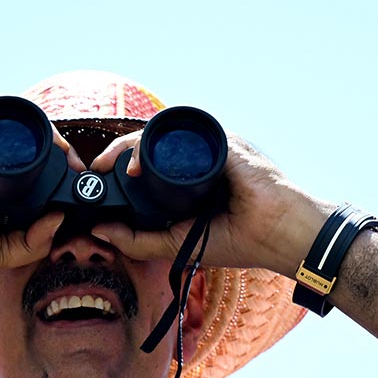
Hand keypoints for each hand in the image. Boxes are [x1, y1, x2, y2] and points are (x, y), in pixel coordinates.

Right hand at [0, 124, 86, 272]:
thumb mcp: (3, 252)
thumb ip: (33, 244)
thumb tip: (60, 218)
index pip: (36, 172)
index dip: (60, 176)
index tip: (79, 186)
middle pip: (35, 150)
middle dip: (63, 158)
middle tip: (80, 173)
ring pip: (25, 133)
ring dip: (54, 141)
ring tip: (70, 161)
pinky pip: (7, 123)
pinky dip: (33, 128)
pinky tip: (52, 144)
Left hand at [89, 130, 335, 276]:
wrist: (281, 235)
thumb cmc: (242, 239)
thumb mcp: (179, 244)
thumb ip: (139, 242)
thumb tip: (99, 231)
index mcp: (188, 178)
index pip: (148, 162)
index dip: (121, 166)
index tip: (98, 179)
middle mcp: (198, 157)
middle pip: (149, 143)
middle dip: (118, 152)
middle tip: (97, 169)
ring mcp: (210, 147)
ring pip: (161, 133)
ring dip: (131, 146)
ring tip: (115, 167)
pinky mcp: (222, 142)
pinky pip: (181, 135)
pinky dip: (154, 143)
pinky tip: (139, 162)